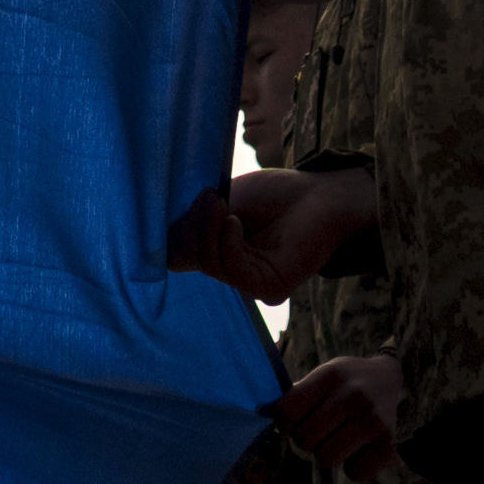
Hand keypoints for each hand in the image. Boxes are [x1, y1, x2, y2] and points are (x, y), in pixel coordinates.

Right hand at [167, 165, 380, 302]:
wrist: (321, 195)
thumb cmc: (276, 195)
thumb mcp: (225, 203)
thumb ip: (197, 225)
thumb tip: (162, 252)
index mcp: (219, 251)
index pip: (182, 253)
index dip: (170, 236)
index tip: (165, 210)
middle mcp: (233, 270)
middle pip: (193, 259)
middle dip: (193, 227)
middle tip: (206, 198)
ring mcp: (251, 281)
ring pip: (211, 265)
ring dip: (210, 230)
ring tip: (218, 202)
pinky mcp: (270, 288)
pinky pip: (234, 272)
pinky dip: (228, 243)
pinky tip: (234, 222)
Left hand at [275, 349, 407, 480]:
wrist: (403, 382)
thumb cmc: (353, 382)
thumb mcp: (328, 375)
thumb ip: (300, 392)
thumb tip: (264, 412)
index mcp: (330, 376)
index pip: (286, 412)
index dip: (283, 424)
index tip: (292, 425)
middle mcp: (352, 396)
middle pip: (304, 440)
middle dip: (307, 441)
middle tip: (321, 432)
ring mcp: (373, 421)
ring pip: (326, 460)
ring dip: (329, 455)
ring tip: (341, 440)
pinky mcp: (390, 445)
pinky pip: (355, 473)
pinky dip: (354, 467)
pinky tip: (361, 450)